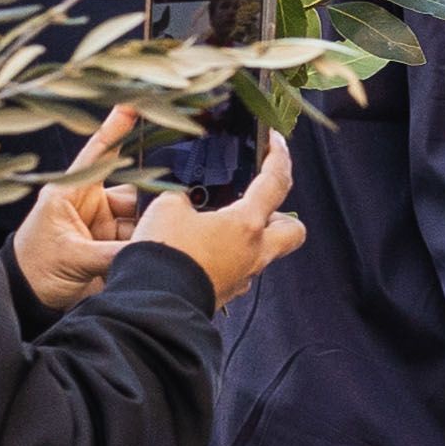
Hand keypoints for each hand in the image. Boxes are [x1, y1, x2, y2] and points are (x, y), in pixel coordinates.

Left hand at [13, 112, 142, 304]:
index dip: (115, 129)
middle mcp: (89, 205)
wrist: (28, 300)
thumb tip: (151, 250)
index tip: (134, 104)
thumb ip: (113, 253)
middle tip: (162, 223)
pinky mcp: (111, 245)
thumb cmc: (33, 269)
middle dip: (149, 209)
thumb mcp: (71, 257)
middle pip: (132, 195)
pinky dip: (147, 246)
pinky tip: (154, 255)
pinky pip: (139, 238)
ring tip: (153, 248)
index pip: (97, 155)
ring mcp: (101, 225)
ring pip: (140, 219)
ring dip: (148, 232)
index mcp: (69, 195)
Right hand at [129, 138, 303, 304]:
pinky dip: (224, 259)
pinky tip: (199, 252)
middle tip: (258, 204)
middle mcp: (254, 253)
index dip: (279, 157)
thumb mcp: (166, 209)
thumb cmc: (163, 253)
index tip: (278, 141)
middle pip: (292, 230)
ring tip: (219, 228)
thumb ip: (182, 199)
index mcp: (247, 224)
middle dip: (281, 215)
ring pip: (262, 254)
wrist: (152, 304)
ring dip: (249, 239)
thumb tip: (184, 205)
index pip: (275, 182)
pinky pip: (235, 272)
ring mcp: (242, 277)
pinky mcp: (224, 294)